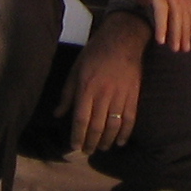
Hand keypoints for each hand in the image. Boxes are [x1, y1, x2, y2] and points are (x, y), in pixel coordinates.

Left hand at [62, 11, 147, 157]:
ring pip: (113, 125)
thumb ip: (67, 94)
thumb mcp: (76, 69)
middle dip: (91, 142)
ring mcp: (120, 95)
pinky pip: (130, 118)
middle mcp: (103, 95)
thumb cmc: (95, 52)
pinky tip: (120, 141)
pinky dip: (126, 132)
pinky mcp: (133, 95)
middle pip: (97, 126)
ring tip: (102, 148)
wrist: (123, 39)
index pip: (81, 119)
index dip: (77, 135)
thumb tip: (57, 114)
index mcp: (87, 88)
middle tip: (87, 151)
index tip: (74, 146)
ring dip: (107, 140)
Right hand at [103, 0, 190, 49]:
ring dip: (176, 33)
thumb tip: (147, 3)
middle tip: (185, 49)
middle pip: (183, 11)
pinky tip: (162, 39)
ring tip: (175, 49)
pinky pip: (161, 10)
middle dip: (185, 31)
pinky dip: (162, 26)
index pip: (187, 3)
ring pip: (175, 13)